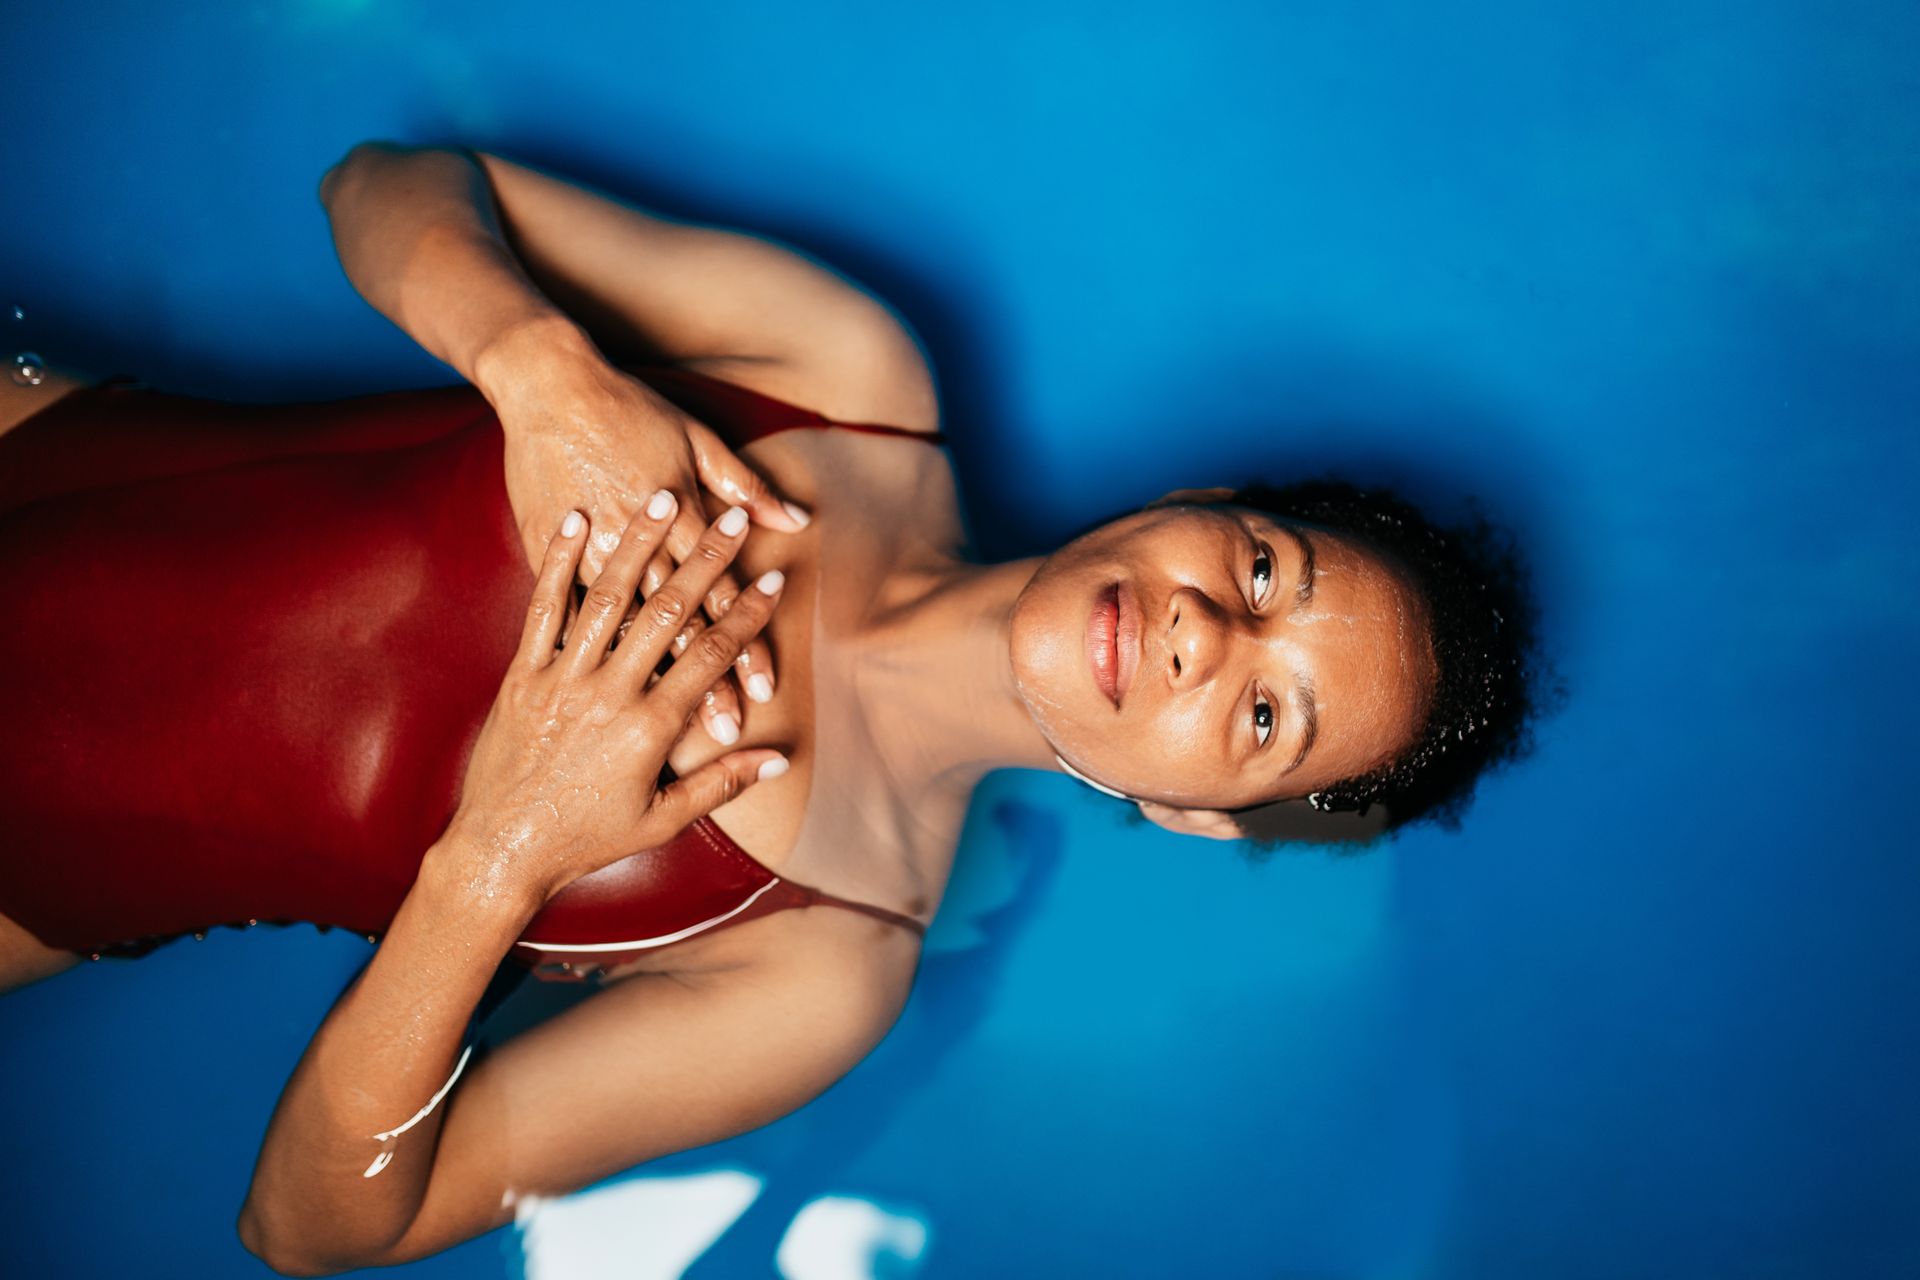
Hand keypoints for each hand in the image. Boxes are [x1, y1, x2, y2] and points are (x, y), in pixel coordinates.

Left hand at [444, 492, 789, 907]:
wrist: (501, 849)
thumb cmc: (587, 839)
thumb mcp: (663, 818)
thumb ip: (723, 783)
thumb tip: (779, 759)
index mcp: (647, 730)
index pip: (709, 658)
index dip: (745, 617)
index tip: (772, 581)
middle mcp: (607, 695)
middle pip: (667, 613)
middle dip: (704, 562)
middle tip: (732, 521)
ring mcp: (560, 680)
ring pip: (607, 597)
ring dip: (637, 543)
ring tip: (662, 497)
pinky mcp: (521, 675)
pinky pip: (542, 608)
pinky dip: (556, 560)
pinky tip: (574, 520)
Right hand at [493, 347, 808, 746]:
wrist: (548, 385)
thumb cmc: (630, 409)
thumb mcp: (698, 438)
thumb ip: (746, 486)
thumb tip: (796, 518)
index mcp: (680, 515)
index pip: (721, 595)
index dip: (744, 644)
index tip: (763, 690)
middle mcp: (638, 543)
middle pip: (680, 626)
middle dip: (705, 681)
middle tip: (728, 727)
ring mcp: (589, 552)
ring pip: (626, 631)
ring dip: (652, 680)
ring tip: (675, 727)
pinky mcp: (546, 554)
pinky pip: (570, 613)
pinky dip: (592, 651)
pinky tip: (600, 694)